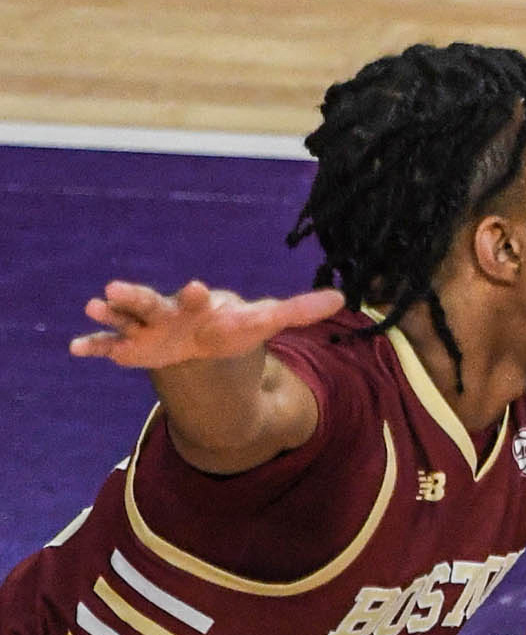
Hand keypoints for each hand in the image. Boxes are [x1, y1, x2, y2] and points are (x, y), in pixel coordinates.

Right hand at [71, 280, 346, 369]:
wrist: (202, 341)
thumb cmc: (231, 328)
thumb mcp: (264, 322)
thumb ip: (299, 311)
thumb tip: (344, 299)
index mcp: (199, 306)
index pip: (198, 299)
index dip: (197, 296)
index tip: (199, 288)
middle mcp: (168, 313)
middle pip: (150, 303)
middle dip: (135, 296)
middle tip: (113, 286)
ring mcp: (145, 330)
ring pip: (124, 318)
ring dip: (110, 314)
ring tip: (94, 304)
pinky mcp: (130, 347)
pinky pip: (107, 346)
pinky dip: (92, 346)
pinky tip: (73, 348)